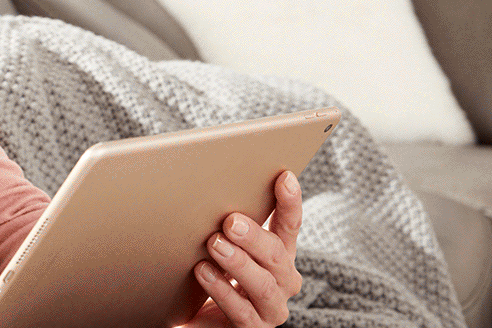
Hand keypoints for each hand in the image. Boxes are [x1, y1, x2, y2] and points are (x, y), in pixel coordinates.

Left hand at [181, 170, 303, 327]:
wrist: (202, 320)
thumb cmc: (215, 275)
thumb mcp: (224, 247)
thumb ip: (228, 227)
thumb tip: (210, 189)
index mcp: (280, 255)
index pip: (290, 225)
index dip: (289, 202)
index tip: (284, 177)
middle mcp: (283, 280)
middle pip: (276, 255)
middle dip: (254, 237)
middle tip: (230, 221)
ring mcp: (272, 307)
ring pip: (263, 284)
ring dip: (239, 263)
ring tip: (214, 245)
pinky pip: (241, 311)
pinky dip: (222, 290)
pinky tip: (203, 272)